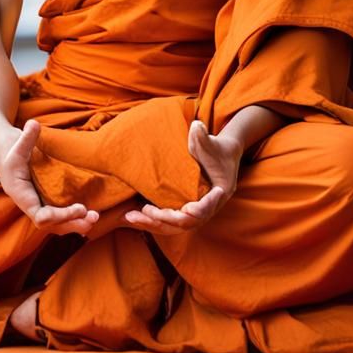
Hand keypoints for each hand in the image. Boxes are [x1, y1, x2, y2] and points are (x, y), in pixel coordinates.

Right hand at [0, 119, 99, 235]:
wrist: (5, 152)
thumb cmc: (10, 149)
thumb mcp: (16, 143)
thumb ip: (26, 136)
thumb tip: (33, 123)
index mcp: (21, 195)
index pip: (41, 216)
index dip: (59, 216)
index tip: (79, 208)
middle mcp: (30, 204)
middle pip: (52, 225)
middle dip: (72, 223)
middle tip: (93, 217)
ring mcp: (38, 204)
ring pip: (56, 223)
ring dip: (75, 223)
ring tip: (94, 218)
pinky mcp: (45, 200)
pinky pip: (59, 216)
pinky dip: (72, 218)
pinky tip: (88, 215)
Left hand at [123, 120, 242, 234]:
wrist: (220, 155)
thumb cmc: (215, 148)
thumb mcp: (210, 142)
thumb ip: (203, 137)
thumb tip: (196, 126)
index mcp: (220, 192)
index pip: (209, 206)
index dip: (199, 209)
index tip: (188, 209)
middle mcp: (209, 207)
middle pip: (188, 222)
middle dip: (166, 219)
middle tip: (146, 211)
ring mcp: (197, 212)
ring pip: (176, 226)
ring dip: (154, 224)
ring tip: (131, 217)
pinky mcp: (185, 211)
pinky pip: (170, 222)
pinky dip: (153, 221)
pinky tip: (134, 216)